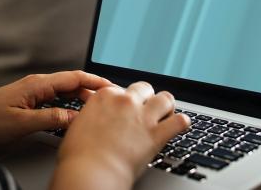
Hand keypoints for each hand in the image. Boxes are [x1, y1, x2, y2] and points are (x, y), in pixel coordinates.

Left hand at [0, 70, 111, 145]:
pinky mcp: (30, 101)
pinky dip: (68, 106)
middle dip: (91, 91)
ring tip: (94, 109)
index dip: (95, 80)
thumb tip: (75, 118)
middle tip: (108, 102)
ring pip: (64, 92)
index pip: (74, 77)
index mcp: (38, 84)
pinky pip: (55, 100)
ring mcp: (34, 92)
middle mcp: (38, 85)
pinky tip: (73, 116)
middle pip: (72, 84)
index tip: (111, 86)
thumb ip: (51, 119)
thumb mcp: (21, 122)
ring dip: (80, 99)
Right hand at [52, 81, 189, 189]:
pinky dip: (182, 123)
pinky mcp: (156, 134)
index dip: (125, 100)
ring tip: (166, 114)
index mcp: (105, 96)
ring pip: (165, 98)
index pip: (122, 89)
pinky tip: (180, 125)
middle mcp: (125, 101)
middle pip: (144, 88)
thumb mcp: (78, 125)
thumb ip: (92, 115)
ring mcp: (142, 116)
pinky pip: (179, 122)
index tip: (125, 109)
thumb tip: (96, 118)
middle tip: (145, 110)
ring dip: (166, 106)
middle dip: (146, 98)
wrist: (91, 172)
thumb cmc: (80, 156)